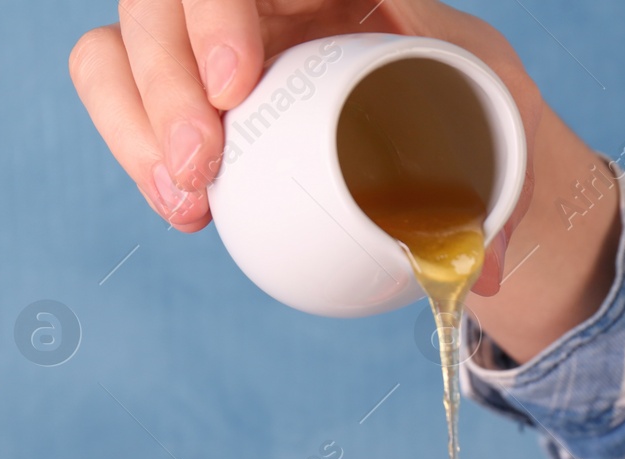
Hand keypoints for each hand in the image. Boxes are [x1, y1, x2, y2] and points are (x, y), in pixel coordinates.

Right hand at [68, 0, 545, 291]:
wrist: (453, 133)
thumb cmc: (478, 109)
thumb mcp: (504, 120)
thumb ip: (499, 178)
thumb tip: (477, 267)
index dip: (219, 10)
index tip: (236, 84)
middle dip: (166, 76)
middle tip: (204, 163)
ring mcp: (211, 34)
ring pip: (123, 37)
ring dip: (137, 119)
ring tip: (189, 203)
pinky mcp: (183, 84)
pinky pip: (120, 90)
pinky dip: (135, 147)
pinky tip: (183, 211)